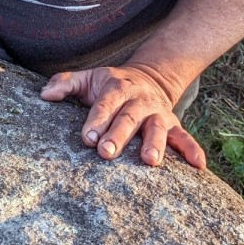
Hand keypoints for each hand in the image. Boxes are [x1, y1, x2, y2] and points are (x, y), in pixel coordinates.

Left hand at [39, 64, 205, 169]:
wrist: (149, 78)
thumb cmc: (110, 85)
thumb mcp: (88, 78)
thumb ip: (65, 83)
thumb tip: (45, 95)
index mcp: (116, 89)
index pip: (105, 104)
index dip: (97, 119)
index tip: (87, 136)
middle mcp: (139, 101)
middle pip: (129, 118)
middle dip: (119, 134)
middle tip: (107, 152)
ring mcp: (157, 113)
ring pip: (157, 127)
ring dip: (155, 143)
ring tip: (150, 161)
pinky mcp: (172, 125)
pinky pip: (185, 137)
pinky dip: (192, 150)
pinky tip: (199, 166)